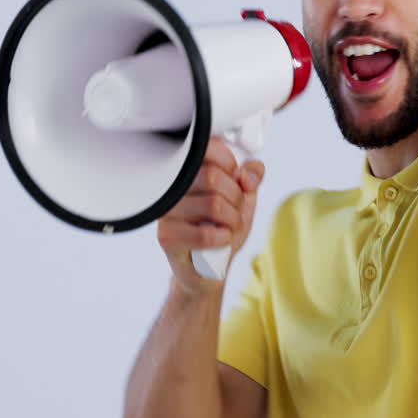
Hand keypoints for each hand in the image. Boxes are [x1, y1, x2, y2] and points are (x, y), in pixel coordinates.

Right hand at [156, 136, 264, 295]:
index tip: (235, 177)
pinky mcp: (167, 237)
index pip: (206, 148)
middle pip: (213, 177)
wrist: (207, 269)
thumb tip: (250, 173)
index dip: (230, 163)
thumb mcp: (243, 197)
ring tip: (227, 227)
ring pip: (214, 205)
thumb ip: (251, 177)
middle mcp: (171, 187)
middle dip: (236, 197)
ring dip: (233, 220)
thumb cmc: (221, 228)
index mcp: (186, 171)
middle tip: (234, 209)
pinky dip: (224, 238)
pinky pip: (207, 233)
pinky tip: (219, 241)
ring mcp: (166, 212)